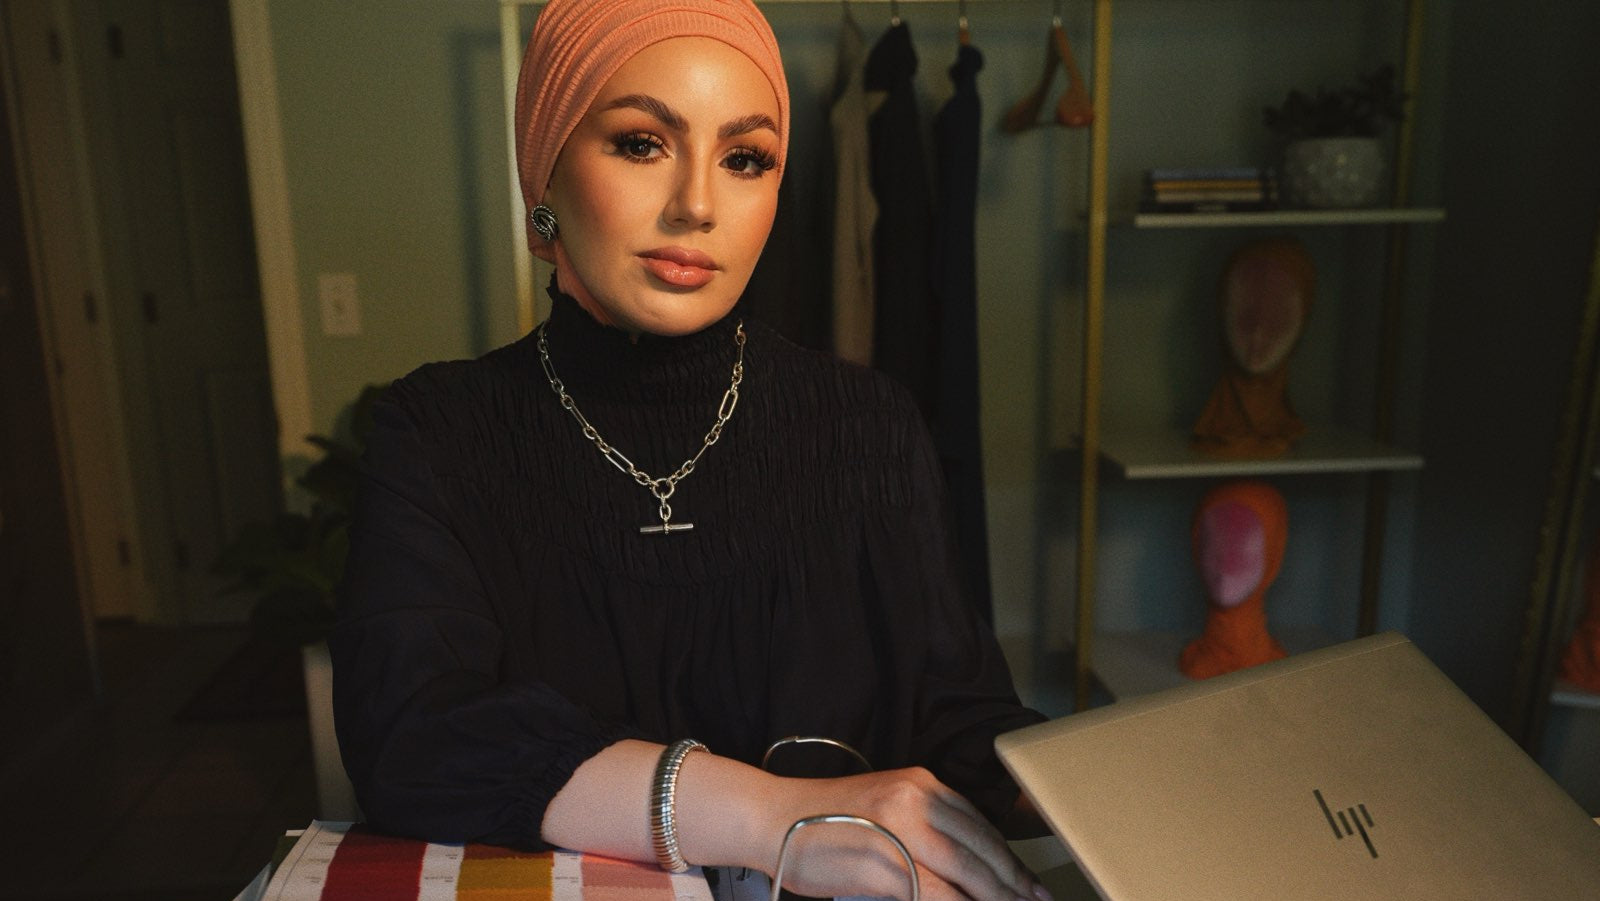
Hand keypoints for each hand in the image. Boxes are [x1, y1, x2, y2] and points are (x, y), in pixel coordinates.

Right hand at [764, 767, 1049, 900]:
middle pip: (981, 849)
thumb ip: (924, 827)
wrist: (772, 818)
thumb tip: (965, 866)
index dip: (1009, 859)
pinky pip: (937, 893)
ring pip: (968, 873)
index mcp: (920, 783)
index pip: (979, 825)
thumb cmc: (823, 821)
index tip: (1030, 883)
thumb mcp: (884, 808)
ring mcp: (901, 831)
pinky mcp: (885, 864)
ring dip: (997, 897)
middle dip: (1015, 884)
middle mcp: (916, 799)